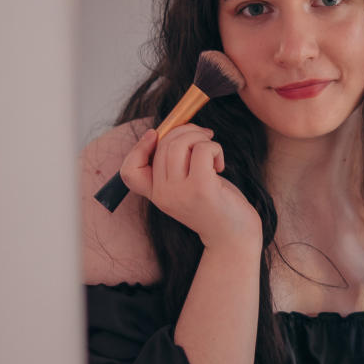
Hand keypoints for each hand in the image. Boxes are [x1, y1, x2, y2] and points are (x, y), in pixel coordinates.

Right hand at [119, 123, 261, 249]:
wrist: (234, 237)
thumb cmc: (215, 204)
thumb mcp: (187, 185)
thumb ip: (176, 164)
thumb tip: (174, 127)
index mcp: (156, 195)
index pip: (129, 171)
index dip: (138, 147)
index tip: (157, 136)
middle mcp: (163, 195)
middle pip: (162, 145)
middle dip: (186, 131)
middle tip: (204, 139)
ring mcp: (180, 192)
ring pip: (180, 143)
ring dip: (201, 137)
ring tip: (212, 151)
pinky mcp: (201, 188)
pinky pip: (202, 149)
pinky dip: (215, 148)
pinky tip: (220, 164)